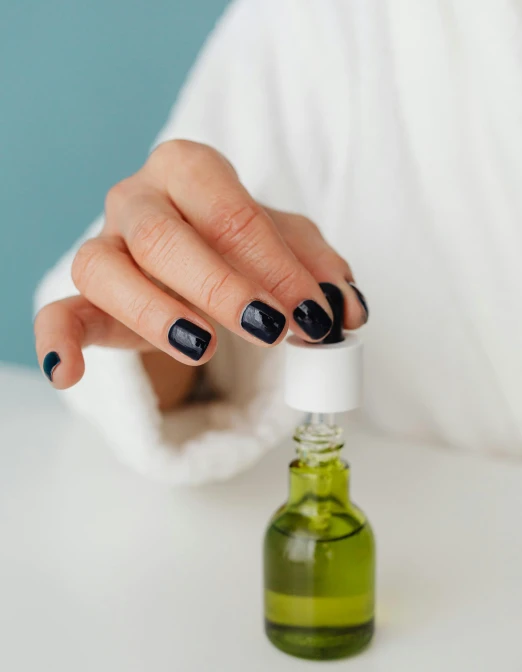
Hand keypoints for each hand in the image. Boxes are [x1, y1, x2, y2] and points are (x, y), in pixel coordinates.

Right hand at [34, 140, 367, 390]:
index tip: (314, 313)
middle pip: (164, 236)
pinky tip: (70, 375)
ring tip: (204, 349)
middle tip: (272, 330)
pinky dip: (57, 343)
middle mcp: (136, 199)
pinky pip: (56, 315)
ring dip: (155, 314)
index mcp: (189, 169)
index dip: (274, 264)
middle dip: (222, 287)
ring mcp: (103, 246)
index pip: (229, 209)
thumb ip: (318, 270)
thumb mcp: (285, 248)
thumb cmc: (237, 246)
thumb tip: (348, 311)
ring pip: (105, 270)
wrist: (189, 260)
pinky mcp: (84, 298)